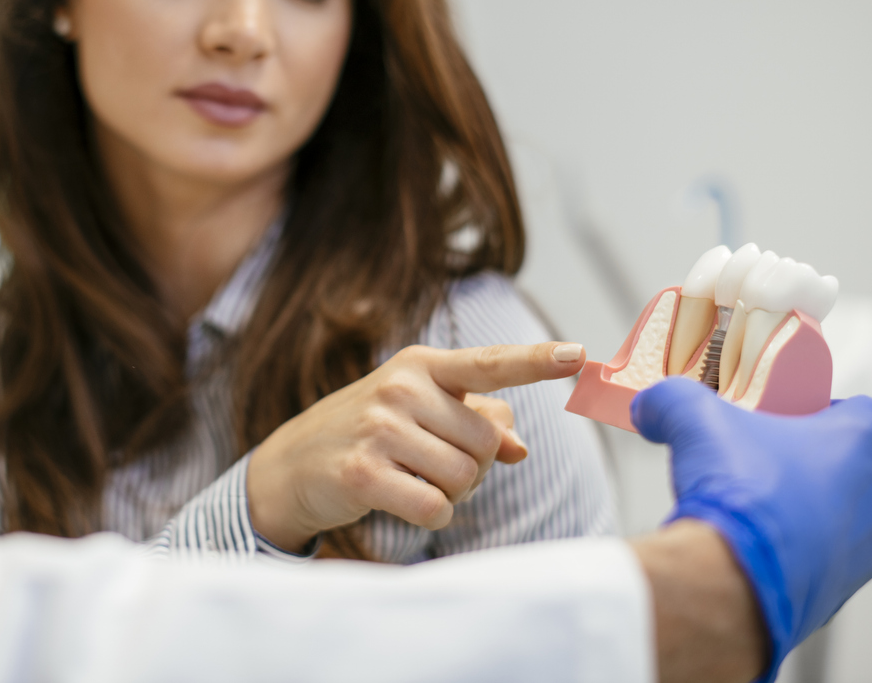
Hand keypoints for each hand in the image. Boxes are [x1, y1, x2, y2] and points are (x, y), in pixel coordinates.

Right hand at [247, 342, 585, 551]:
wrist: (294, 463)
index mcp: (422, 365)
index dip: (536, 361)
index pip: (489, 364)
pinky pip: (435, 508)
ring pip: (464, 478)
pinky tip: (402, 501)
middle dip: (471, 467)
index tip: (578, 354)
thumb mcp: (421, 412)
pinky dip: (431, 516)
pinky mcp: (365, 472)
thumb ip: (477, 421)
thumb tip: (518, 447)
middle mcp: (401, 387)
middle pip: (485, 444)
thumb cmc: (372, 433)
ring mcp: (380, 428)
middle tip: (429, 465)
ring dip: (451, 495)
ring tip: (413, 480)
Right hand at [632, 377, 871, 681]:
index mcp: (863, 442)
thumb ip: (670, 399)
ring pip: (841, 511)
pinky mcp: (845, 586)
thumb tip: (651, 408)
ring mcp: (868, 546)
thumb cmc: (740, 497)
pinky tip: (753, 541)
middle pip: (851, 461)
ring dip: (804, 504)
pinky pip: (823, 556)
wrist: (735, 578)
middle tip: (760, 455)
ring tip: (753, 501)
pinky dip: (794, 547)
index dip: (814, 408)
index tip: (777, 416)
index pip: (857, 409)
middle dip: (809, 457)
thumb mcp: (692, 417)